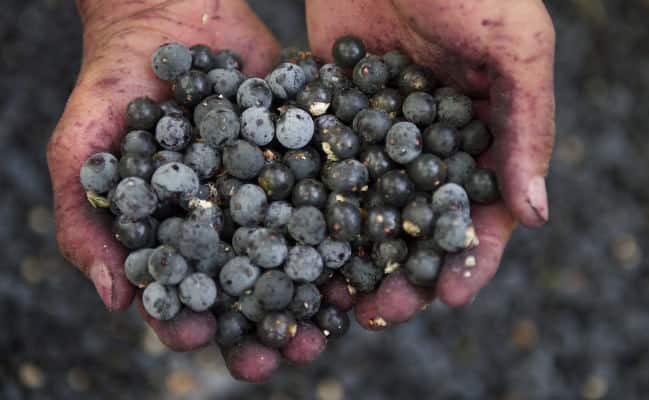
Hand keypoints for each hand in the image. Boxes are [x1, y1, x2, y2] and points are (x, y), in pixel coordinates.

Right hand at [47, 0, 323, 381]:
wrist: (168, 16)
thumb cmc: (111, 85)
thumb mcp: (77, 150)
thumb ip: (82, 222)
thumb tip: (114, 299)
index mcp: (176, 236)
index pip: (183, 297)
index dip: (190, 324)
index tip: (202, 340)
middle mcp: (230, 224)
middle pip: (252, 290)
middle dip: (272, 326)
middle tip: (294, 353)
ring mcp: (271, 194)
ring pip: (299, 254)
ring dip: (321, 290)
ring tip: (340, 317)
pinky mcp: (305, 157)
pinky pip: (330, 194)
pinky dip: (348, 221)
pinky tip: (366, 247)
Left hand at [306, 0, 554, 322]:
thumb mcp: (516, 48)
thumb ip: (529, 127)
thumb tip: (536, 216)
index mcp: (485, 138)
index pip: (483, 213)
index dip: (470, 259)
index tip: (450, 297)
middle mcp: (430, 146)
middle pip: (418, 224)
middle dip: (404, 271)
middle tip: (379, 311)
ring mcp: (378, 134)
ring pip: (367, 208)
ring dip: (352, 253)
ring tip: (332, 293)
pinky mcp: (331, 114)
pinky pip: (321, 167)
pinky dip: (309, 205)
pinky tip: (291, 238)